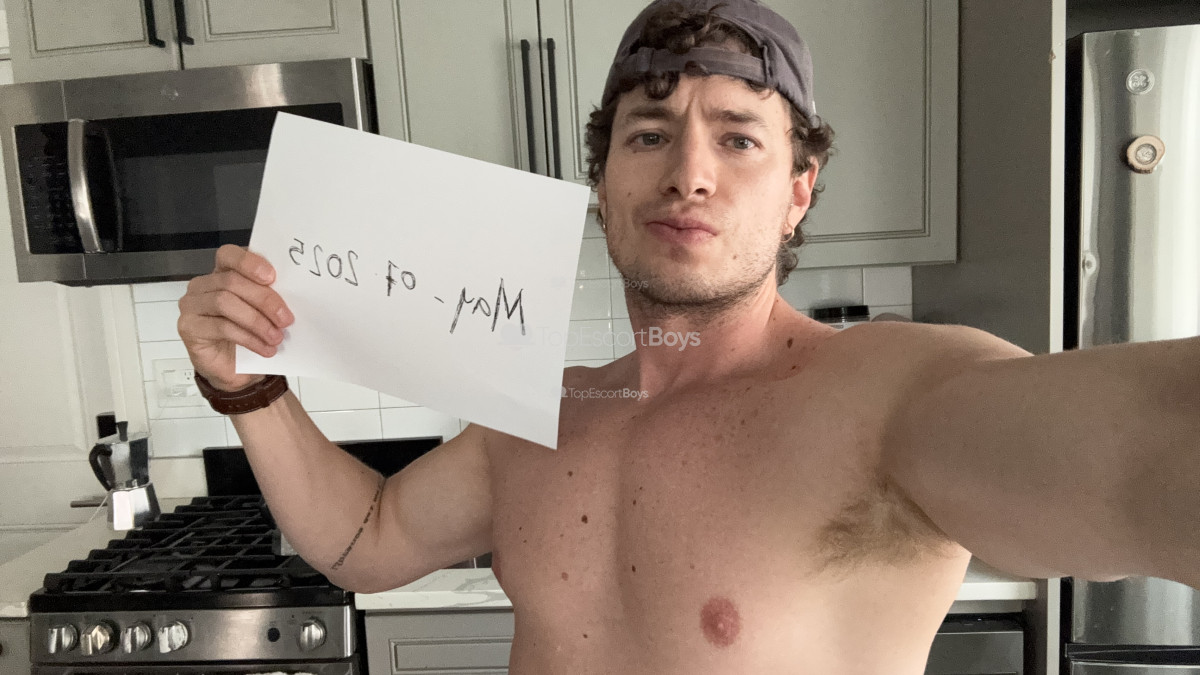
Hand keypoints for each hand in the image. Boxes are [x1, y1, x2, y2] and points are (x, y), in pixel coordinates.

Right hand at [177, 245, 293, 391]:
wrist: (237, 372)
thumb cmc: (250, 336)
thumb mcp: (264, 312)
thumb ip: (269, 295)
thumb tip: (290, 290)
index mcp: (222, 273)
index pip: (229, 255)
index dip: (249, 263)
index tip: (272, 277)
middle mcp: (202, 285)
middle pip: (232, 282)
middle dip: (264, 300)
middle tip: (285, 319)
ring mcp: (192, 305)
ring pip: (224, 302)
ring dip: (256, 321)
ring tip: (276, 337)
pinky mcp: (188, 327)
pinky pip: (221, 327)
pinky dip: (248, 338)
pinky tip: (264, 348)